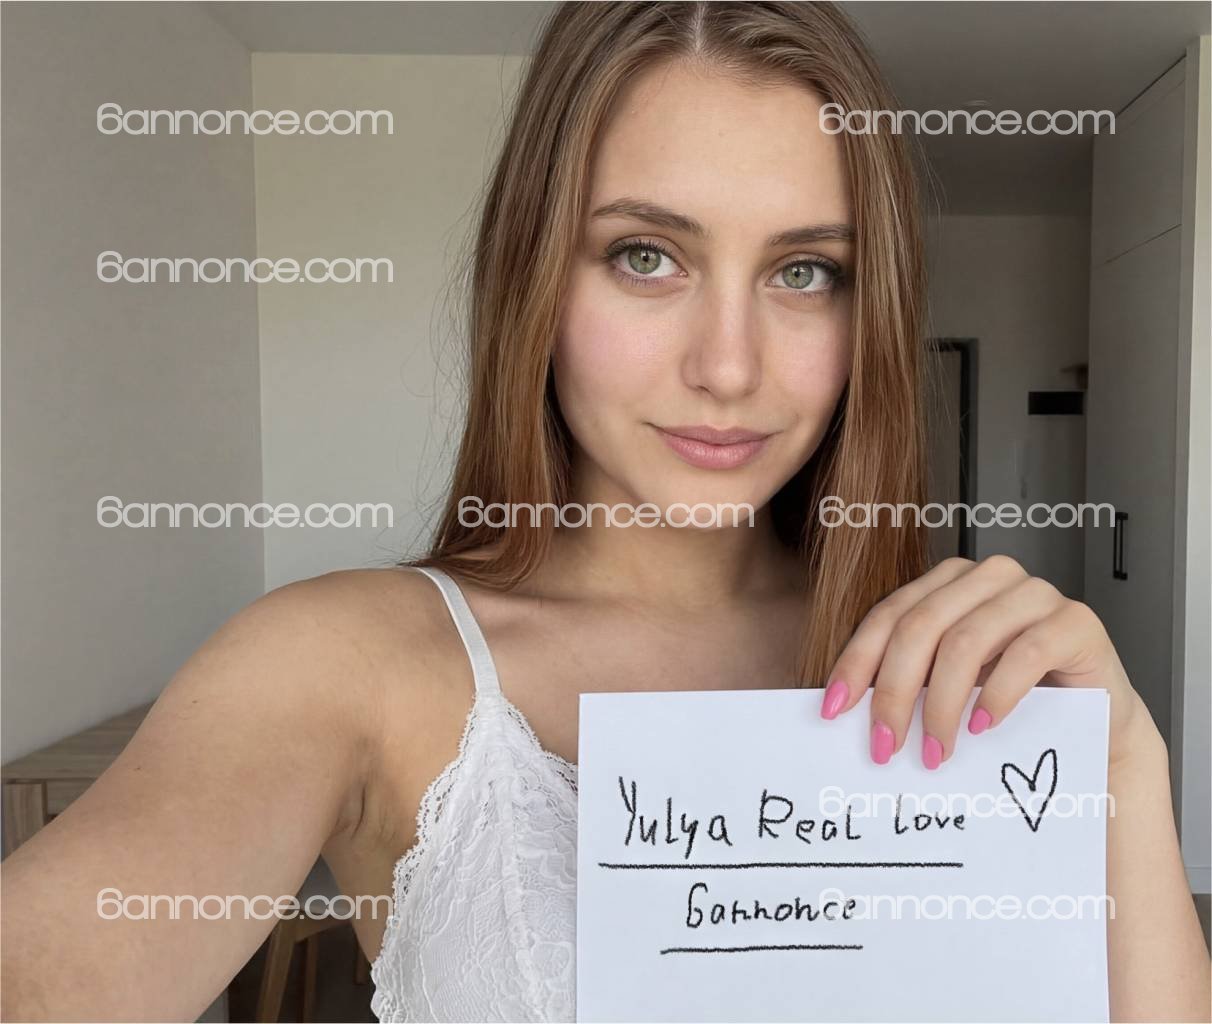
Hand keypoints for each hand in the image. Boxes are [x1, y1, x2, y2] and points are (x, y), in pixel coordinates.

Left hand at [818, 555, 1157, 768]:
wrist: (1092, 725)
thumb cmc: (1011, 701)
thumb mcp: (947, 685)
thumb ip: (904, 682)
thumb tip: (839, 709)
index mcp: (949, 581)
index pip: (889, 615)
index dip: (857, 662)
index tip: (833, 710)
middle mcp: (989, 577)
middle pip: (921, 627)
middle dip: (895, 692)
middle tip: (885, 746)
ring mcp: (1035, 593)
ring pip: (966, 641)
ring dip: (942, 705)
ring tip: (935, 751)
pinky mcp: (1076, 621)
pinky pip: (1026, 653)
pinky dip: (996, 695)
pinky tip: (982, 728)